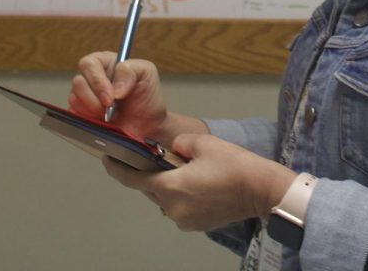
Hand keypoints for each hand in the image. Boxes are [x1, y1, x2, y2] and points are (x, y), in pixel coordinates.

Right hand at [69, 51, 167, 139]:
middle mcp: (92, 78)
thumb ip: (130, 70)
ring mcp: (84, 97)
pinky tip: (102, 122)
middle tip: (110, 108)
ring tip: (111, 115)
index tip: (110, 97)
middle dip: (95, 99)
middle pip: (78, 82)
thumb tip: (115, 87)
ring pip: (74, 99)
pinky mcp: (80, 114)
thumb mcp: (147, 74)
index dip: (97, 80)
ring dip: (94, 110)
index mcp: (105, 64)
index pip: (89, 64)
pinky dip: (88, 120)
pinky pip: (74, 115)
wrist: (146, 127)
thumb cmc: (146, 99)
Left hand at [103, 133, 296, 231]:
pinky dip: (181, 195)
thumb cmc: (234, 165)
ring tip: (185, 170)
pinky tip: (197, 184)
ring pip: (166, 199)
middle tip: (154, 156)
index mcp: (170, 187)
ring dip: (169, 185)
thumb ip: (178, 145)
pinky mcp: (196, 225)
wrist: (261, 190)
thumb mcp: (202, 143)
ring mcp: (184, 220)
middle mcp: (172, 208)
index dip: (117, 168)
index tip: (106, 158)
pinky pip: (179, 207)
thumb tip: (171, 150)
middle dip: (150, 173)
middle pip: (150, 189)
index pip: (133, 179)